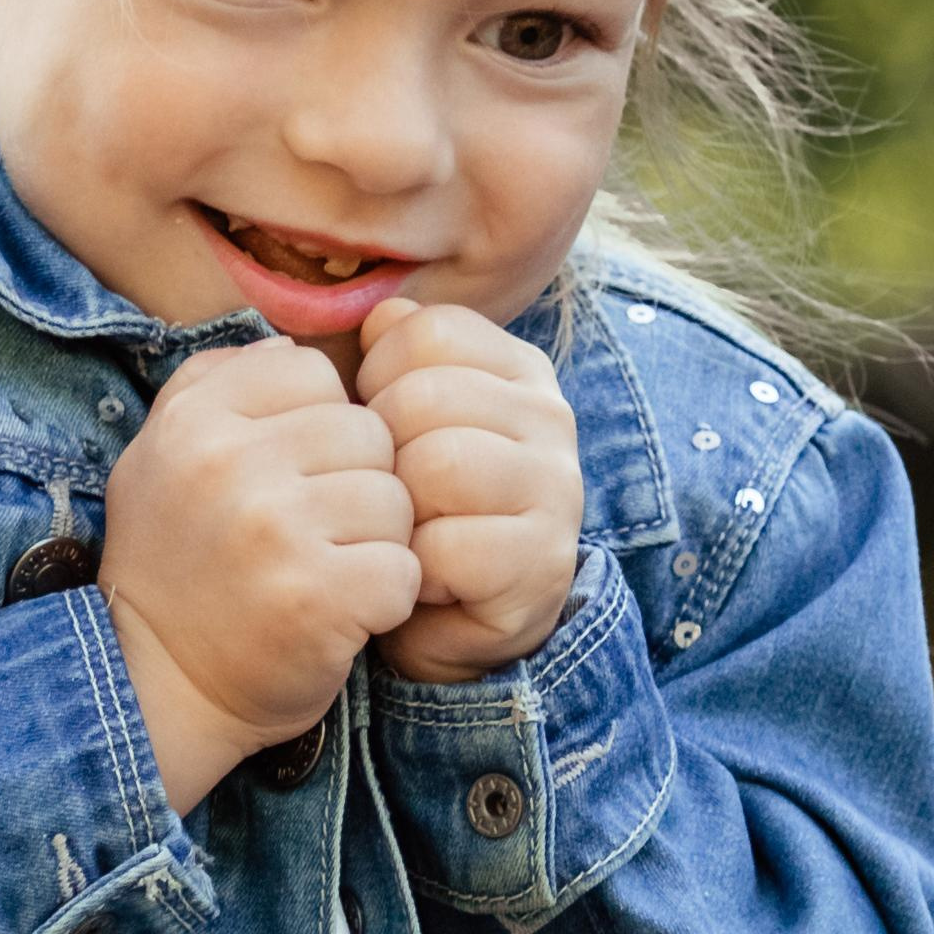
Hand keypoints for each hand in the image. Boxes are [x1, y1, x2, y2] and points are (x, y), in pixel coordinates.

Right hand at [100, 338, 420, 815]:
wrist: (154, 689)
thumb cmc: (176, 569)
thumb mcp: (163, 457)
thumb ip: (218, 386)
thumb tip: (292, 343)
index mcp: (194, 416)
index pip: (312, 370)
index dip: (321, 425)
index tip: (291, 477)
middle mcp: (227, 462)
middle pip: (367, 431)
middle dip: (358, 484)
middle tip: (315, 536)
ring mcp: (272, 528)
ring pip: (395, 498)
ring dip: (378, 543)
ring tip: (327, 572)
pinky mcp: (317, 595)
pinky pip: (404, 568)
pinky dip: (388, 600)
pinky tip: (343, 613)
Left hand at [355, 298, 582, 683]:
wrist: (448, 620)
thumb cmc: (415, 507)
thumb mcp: (394, 419)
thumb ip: (384, 356)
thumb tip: (375, 313)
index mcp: (515, 367)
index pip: (424, 331)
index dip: (376, 380)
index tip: (384, 431)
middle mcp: (550, 417)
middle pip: (423, 397)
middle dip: (381, 454)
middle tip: (393, 495)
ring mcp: (557, 489)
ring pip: (436, 465)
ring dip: (398, 511)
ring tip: (408, 533)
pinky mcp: (543, 563)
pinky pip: (444, 546)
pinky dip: (415, 570)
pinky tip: (426, 580)